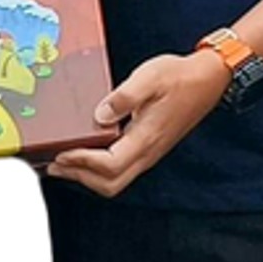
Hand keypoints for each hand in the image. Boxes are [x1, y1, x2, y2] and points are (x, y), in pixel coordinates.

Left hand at [46, 50, 225, 196]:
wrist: (208, 80)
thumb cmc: (179, 77)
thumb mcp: (149, 77)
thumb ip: (123, 97)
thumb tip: (99, 115)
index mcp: (146, 138)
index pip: (109, 164)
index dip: (82, 162)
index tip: (61, 151)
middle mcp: (148, 153)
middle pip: (110, 184)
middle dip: (79, 177)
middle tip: (54, 163)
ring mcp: (149, 153)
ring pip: (114, 181)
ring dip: (86, 176)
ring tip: (62, 163)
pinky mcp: (148, 148)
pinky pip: (120, 170)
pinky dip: (97, 169)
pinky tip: (84, 154)